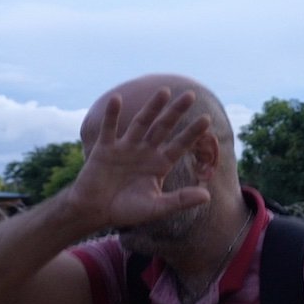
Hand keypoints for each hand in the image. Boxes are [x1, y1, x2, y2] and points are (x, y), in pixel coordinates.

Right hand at [66, 88, 212, 228]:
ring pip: (141, 123)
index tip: (206, 119)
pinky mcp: (105, 149)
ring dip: (152, 108)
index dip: (192, 133)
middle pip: (163, 128)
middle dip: (176, 112)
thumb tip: (208, 196)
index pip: (180, 145)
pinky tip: (117, 99)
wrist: (95, 212)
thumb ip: (180, 200)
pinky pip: (109, 129)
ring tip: (165, 92)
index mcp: (159, 165)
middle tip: (190, 95)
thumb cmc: (127, 210)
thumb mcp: (157, 207)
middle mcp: (145, 152)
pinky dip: (112, 115)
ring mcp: (125, 148)